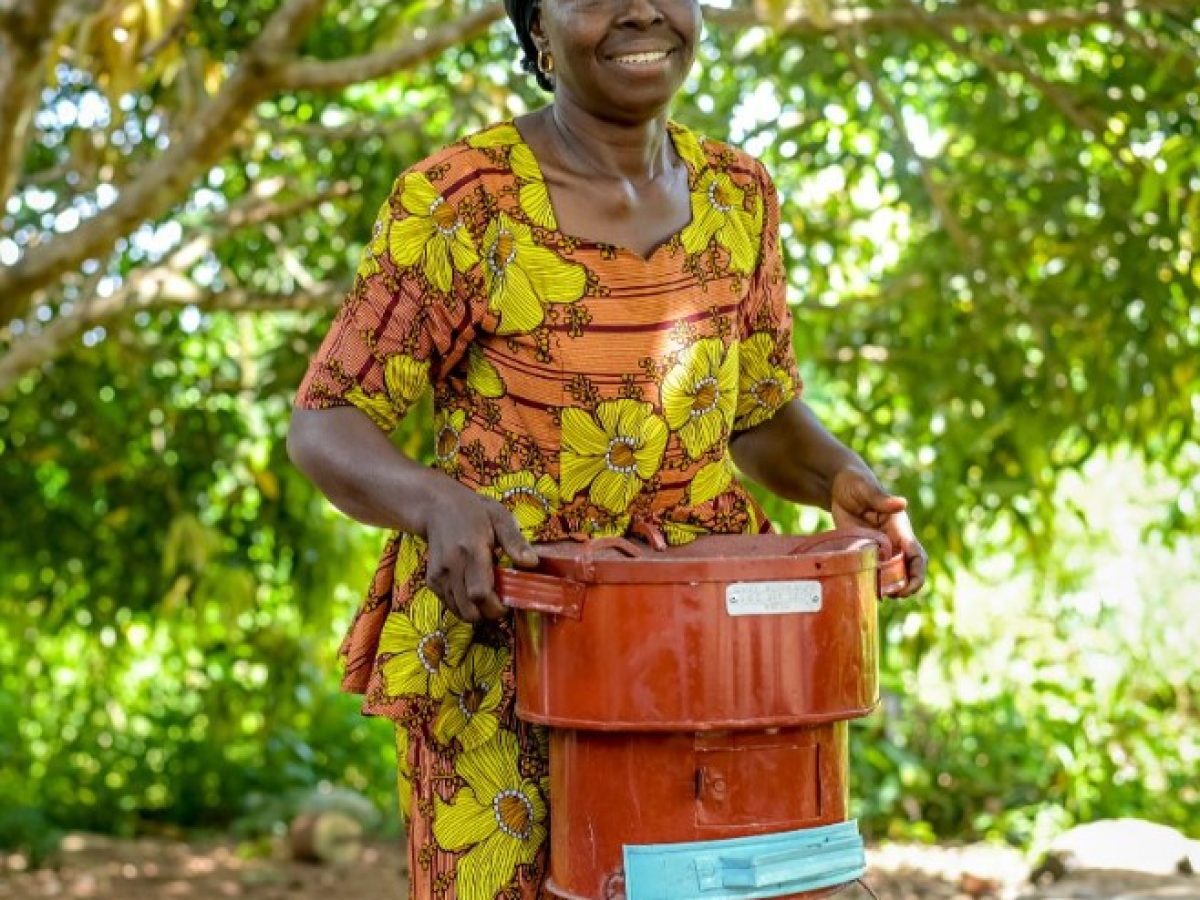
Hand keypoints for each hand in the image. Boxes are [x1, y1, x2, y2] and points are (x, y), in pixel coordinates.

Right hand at [420, 479, 538, 621]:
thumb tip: (532, 562)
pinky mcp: (432, 580)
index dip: (496, 606)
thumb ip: (515, 542)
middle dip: (488, 614)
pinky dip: (463, 606)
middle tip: (501, 603)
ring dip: (476, 612)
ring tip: (488, 596)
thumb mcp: (500, 518)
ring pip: (459, 611)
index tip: (509, 603)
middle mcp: (452, 566)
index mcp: (472, 550)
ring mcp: (439, 575)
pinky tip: (472, 590)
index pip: (480, 593)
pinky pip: (450, 605)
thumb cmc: (475, 511)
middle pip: (470, 609)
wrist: (437, 507)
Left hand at [830, 467, 926, 597]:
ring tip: (880, 596)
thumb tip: (902, 503)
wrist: (839, 486)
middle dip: (907, 585)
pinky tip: (867, 591)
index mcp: (899, 527)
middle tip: (895, 597)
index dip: (916, 572)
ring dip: (891, 587)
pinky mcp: (865, 551)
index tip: (908, 587)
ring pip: (893, 573)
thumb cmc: (856, 483)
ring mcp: (880, 548)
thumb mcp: (866, 489)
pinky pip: (874, 570)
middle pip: (909, 568)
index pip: (915, 554)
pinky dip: (874, 582)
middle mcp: (893, 541)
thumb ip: (881, 498)